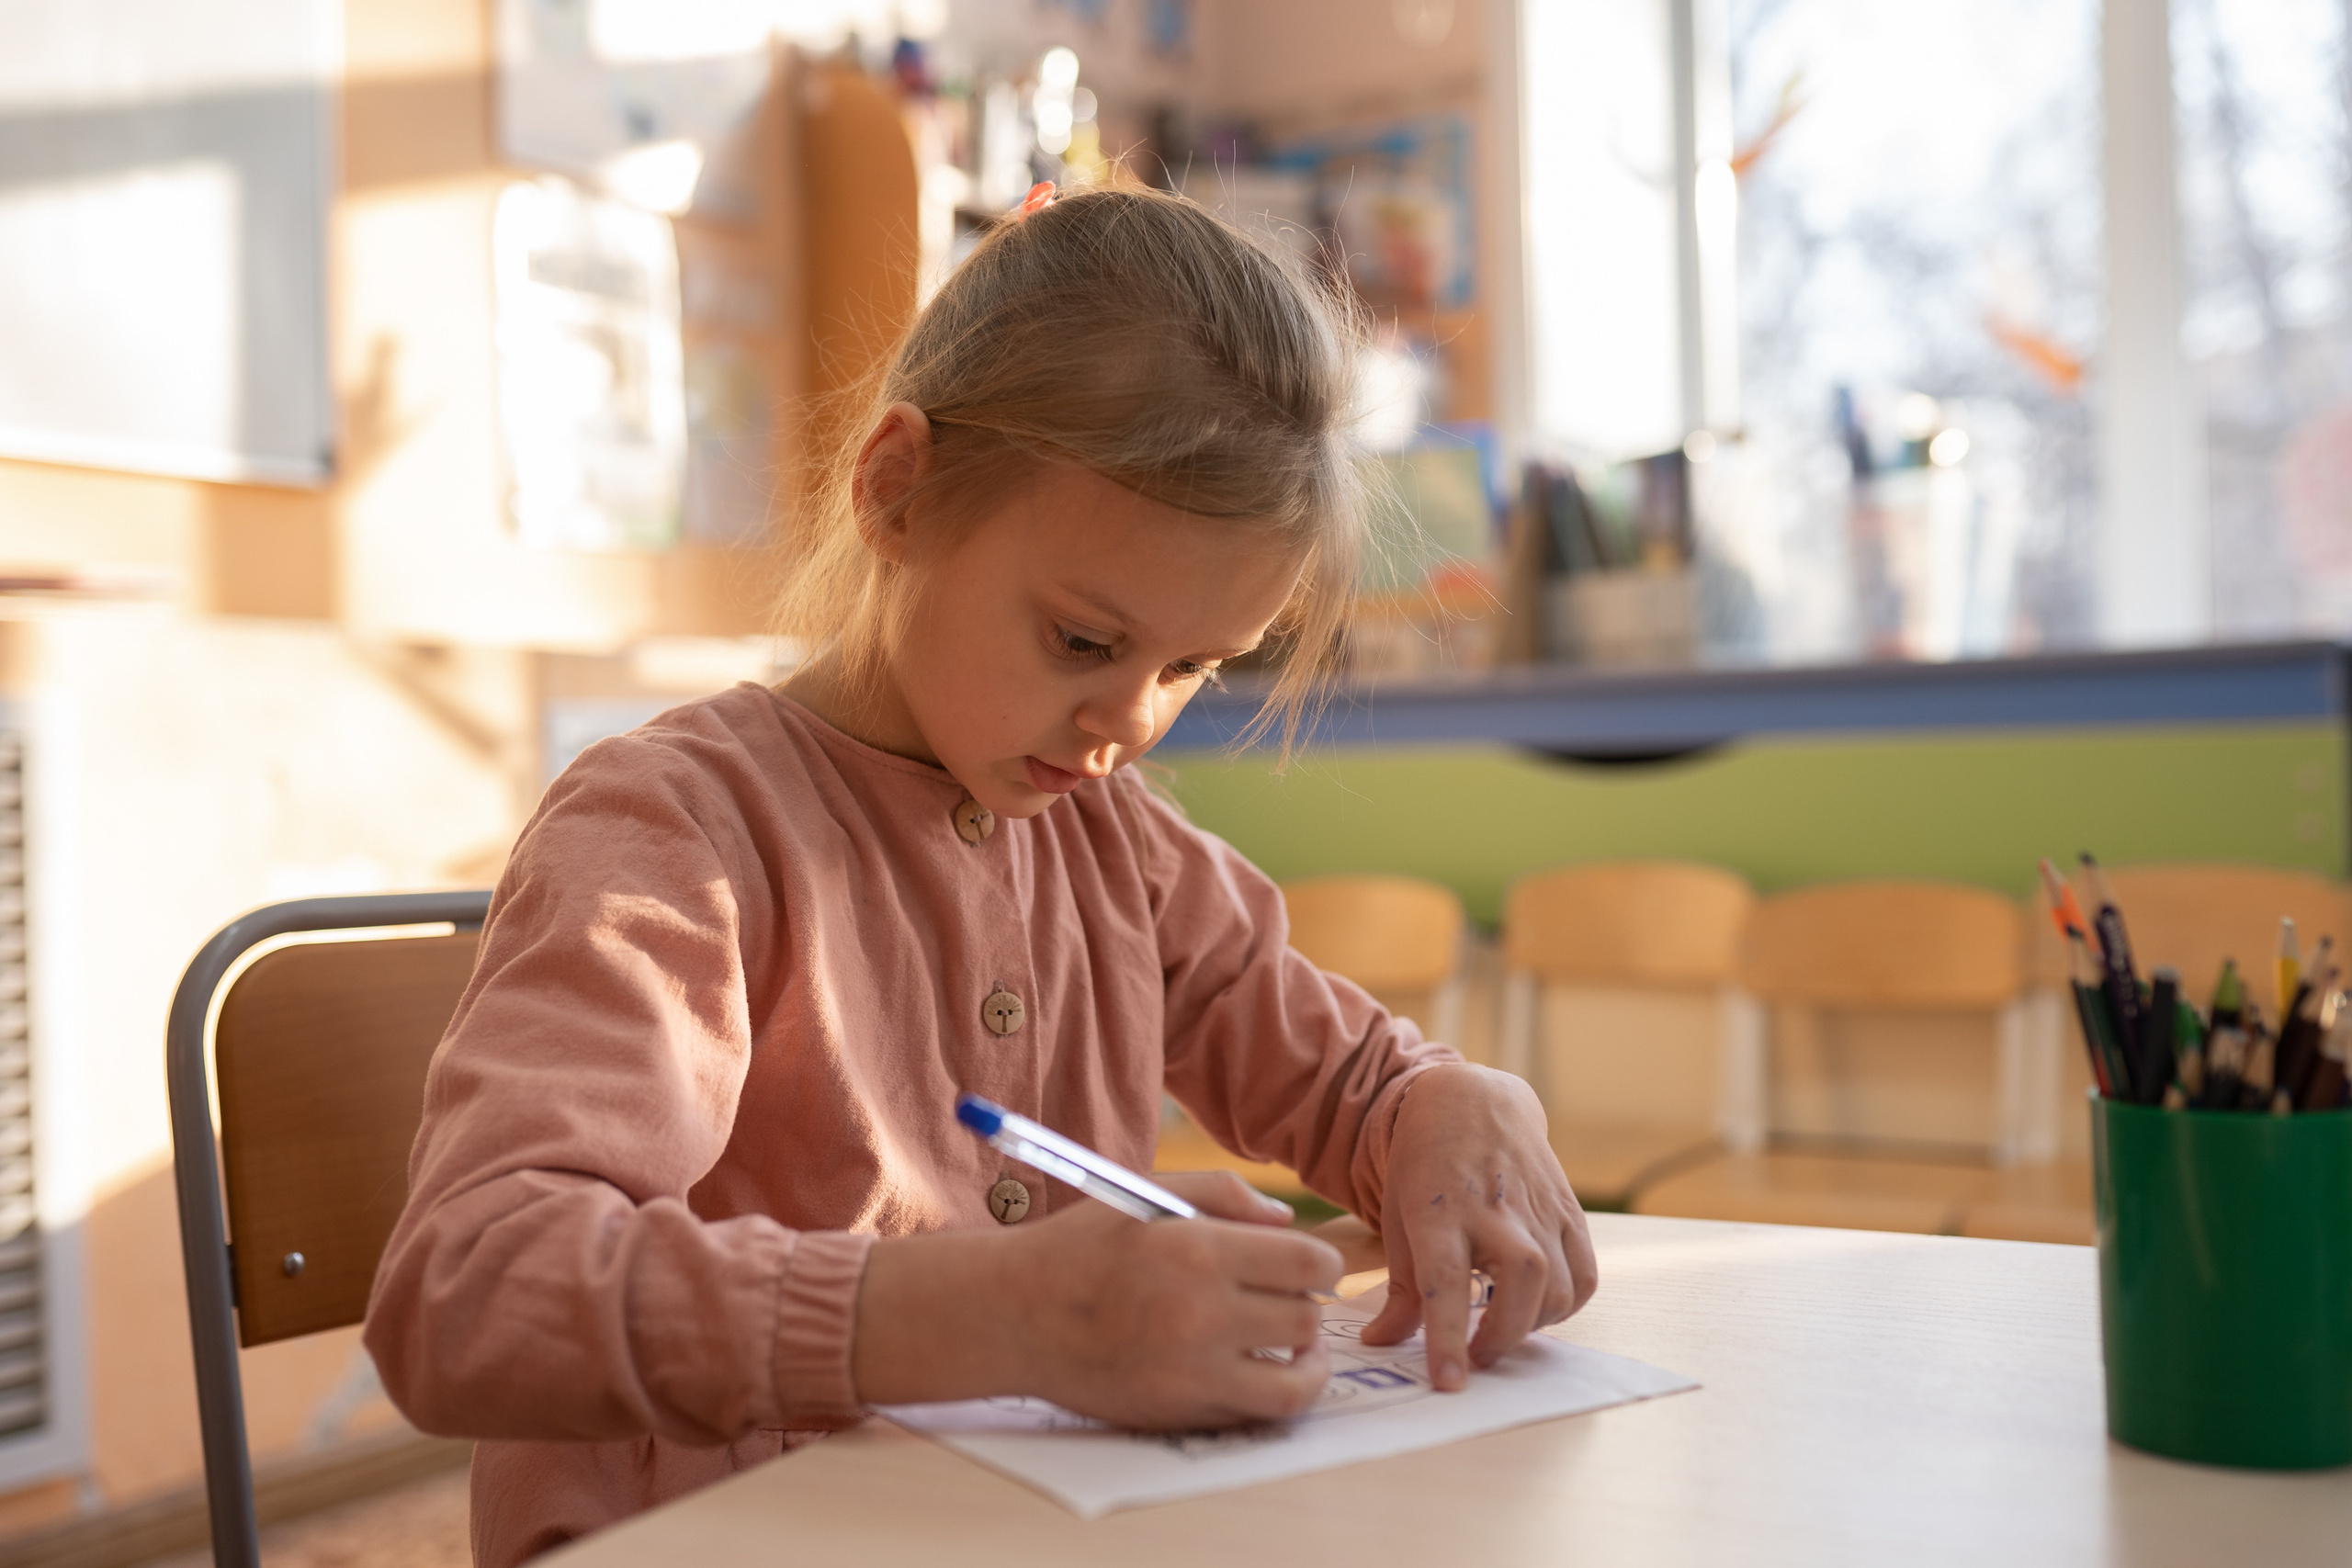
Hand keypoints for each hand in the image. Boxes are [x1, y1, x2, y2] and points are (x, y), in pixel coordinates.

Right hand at [1007, 1171, 1342, 1427]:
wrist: (1014, 1316)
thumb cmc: (1082, 1247)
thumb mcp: (1148, 1195)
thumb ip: (1225, 1194)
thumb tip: (1287, 1223)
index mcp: (1197, 1251)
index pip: (1309, 1265)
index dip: (1322, 1264)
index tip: (1310, 1266)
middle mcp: (1199, 1316)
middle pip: (1306, 1322)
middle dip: (1306, 1308)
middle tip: (1287, 1301)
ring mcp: (1189, 1375)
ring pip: (1295, 1385)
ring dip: (1306, 1365)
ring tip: (1296, 1351)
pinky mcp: (1177, 1416)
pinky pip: (1252, 1416)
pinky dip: (1267, 1396)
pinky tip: (1256, 1372)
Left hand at [1359, 1063, 1596, 1389]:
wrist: (1471, 1104)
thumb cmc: (1424, 1167)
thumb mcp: (1397, 1220)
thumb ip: (1398, 1289)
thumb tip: (1380, 1344)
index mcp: (1439, 1213)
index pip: (1444, 1284)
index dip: (1447, 1338)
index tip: (1449, 1382)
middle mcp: (1495, 1212)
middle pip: (1517, 1289)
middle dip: (1500, 1338)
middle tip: (1476, 1356)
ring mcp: (1538, 1211)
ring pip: (1557, 1289)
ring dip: (1532, 1325)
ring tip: (1503, 1327)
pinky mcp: (1569, 1213)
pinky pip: (1585, 1277)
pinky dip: (1567, 1305)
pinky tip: (1537, 1306)